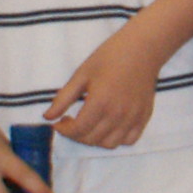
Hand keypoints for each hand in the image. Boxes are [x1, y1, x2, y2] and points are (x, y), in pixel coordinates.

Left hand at [49, 24, 165, 148]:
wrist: (142, 48)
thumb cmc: (109, 57)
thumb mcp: (81, 74)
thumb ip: (63, 98)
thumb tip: (48, 118)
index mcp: (100, 101)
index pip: (78, 130)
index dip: (64, 130)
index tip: (59, 123)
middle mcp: (118, 114)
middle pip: (92, 139)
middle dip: (76, 135)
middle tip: (72, 122)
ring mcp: (133, 117)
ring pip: (110, 144)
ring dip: (95, 140)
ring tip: (90, 126)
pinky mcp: (144, 117)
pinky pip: (129, 140)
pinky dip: (117, 139)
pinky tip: (109, 126)